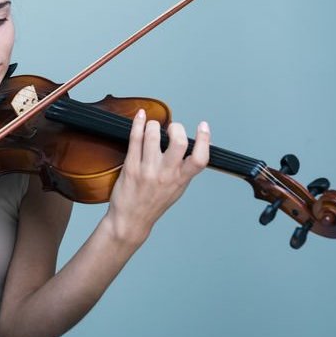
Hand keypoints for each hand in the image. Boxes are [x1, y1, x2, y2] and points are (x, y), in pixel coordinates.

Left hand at [107, 109, 209, 243]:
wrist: (131, 220)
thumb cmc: (153, 204)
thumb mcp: (177, 189)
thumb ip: (185, 170)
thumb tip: (194, 148)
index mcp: (181, 180)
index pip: (200, 159)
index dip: (204, 140)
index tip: (203, 126)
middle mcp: (166, 175)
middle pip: (178, 142)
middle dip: (176, 128)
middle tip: (171, 128)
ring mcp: (147, 170)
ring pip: (153, 136)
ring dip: (154, 125)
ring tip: (153, 127)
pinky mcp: (131, 167)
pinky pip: (135, 140)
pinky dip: (138, 124)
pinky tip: (140, 116)